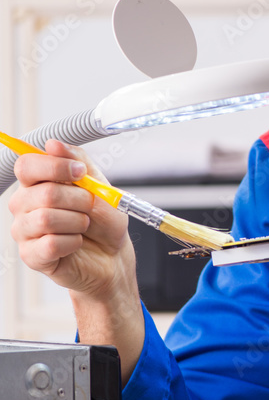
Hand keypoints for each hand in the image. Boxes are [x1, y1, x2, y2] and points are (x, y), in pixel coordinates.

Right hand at [9, 139, 131, 297]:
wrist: (113, 254)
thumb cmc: (102, 220)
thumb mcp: (99, 184)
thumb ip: (77, 161)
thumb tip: (53, 144)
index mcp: (36, 182)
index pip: (26, 165)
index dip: (55, 166)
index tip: (80, 173)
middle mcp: (24, 204)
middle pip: (44, 193)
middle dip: (79, 200)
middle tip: (90, 206)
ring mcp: (24, 231)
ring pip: (46, 219)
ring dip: (77, 221)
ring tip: (84, 225)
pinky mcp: (31, 255)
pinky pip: (50, 244)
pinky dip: (73, 242)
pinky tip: (77, 243)